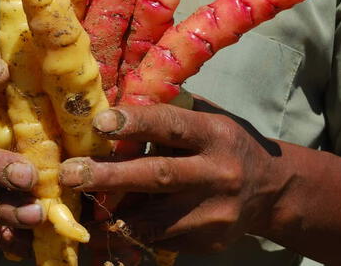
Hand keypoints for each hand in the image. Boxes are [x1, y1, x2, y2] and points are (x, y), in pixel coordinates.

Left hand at [59, 97, 283, 254]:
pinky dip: (130, 232)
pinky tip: (109, 225)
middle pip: (157, 176)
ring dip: (111, 213)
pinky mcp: (209, 240)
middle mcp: (217, 173)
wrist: (271, 190)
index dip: (134, 124)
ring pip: (154, 218)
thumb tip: (117, 100)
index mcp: (214, 135)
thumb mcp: (209, 118)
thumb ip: (171, 111)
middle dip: (108, 176)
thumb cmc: (225, 144)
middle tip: (69, 174)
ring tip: (78, 207)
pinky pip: (161, 239)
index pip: (172, 127)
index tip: (98, 123)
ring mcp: (214, 212)